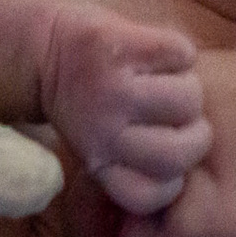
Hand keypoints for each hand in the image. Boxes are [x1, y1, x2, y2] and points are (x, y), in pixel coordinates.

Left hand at [40, 6, 211, 214]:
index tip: (158, 156)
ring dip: (188, 89)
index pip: (156, 193)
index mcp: (99, 157)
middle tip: (175, 118)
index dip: (169, 179)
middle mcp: (105, 128)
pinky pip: (183, 55)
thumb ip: (133, 167)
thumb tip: (181, 178)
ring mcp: (116, 86)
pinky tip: (158, 56)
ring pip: (189, 101)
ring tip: (168, 83)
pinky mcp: (125, 43)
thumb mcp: (97, 147)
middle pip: (182, 152)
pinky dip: (179, 53)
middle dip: (192, 135)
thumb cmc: (82, 101)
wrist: (43, 47)